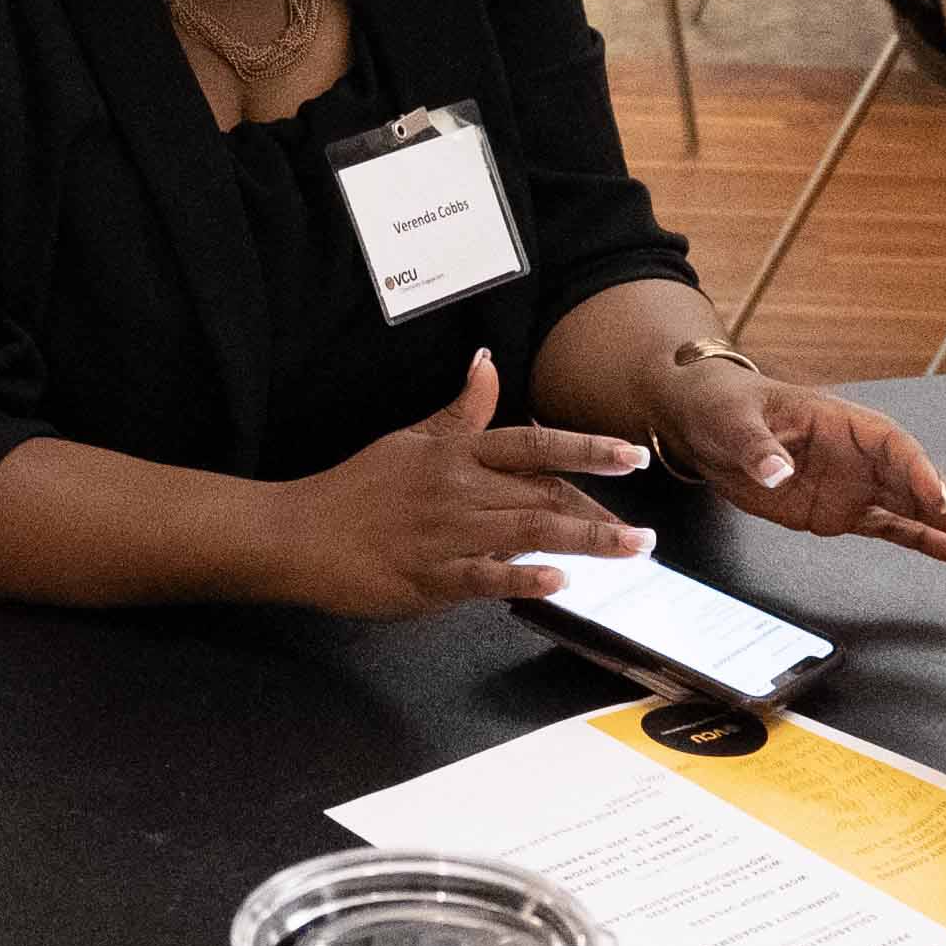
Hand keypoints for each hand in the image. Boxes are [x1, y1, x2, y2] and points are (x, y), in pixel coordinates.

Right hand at [261, 353, 653, 621]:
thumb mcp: (410, 439)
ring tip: (630, 550)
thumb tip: (486, 364)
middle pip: (542, 492)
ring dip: (584, 539)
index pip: (532, 444)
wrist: (299, 532)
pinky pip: (483, 577)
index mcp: (455, 454)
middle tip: (646, 530)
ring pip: (526, 530)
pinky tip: (559, 581)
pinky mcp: (427, 577)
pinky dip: (521, 578)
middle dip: (599, 507)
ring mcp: (444, 533)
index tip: (631, 456)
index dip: (585, 448)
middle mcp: (457, 489)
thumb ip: (459, 412)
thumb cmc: (356, 488)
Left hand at [654, 365, 945, 567]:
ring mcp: (857, 485)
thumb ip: (758, 448)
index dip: (921, 472)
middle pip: (918, 481)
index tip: (941, 499)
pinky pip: (892, 528)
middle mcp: (861, 455)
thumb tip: (776, 472)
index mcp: (845, 422)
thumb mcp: (734, 422)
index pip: (895, 447)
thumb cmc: (727, 407)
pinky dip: (923, 542)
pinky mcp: (845, 512)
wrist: (706, 426)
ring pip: (916, 508)